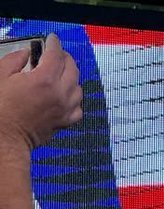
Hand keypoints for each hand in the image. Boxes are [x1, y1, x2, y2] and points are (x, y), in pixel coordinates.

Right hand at [0, 33, 82, 149]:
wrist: (7, 137)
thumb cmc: (2, 110)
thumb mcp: (2, 76)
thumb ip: (16, 60)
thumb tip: (26, 54)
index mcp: (44, 80)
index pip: (56, 55)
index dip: (54, 43)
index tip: (52, 39)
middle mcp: (59, 94)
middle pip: (72, 69)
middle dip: (65, 58)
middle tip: (57, 54)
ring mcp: (64, 110)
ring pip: (78, 88)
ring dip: (72, 78)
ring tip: (61, 74)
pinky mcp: (64, 123)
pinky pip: (78, 109)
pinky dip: (75, 100)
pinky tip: (66, 96)